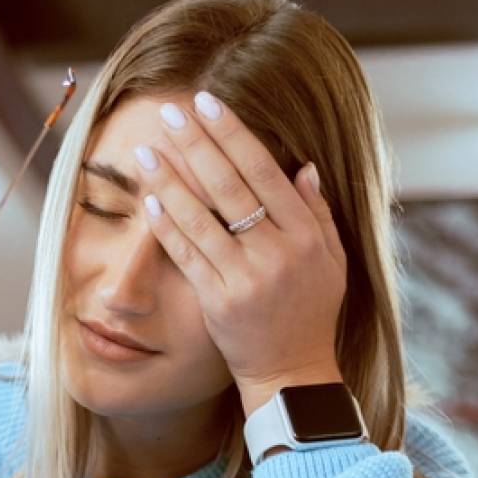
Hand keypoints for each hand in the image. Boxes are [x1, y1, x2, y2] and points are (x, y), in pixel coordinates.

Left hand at [135, 92, 347, 413]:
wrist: (293, 373)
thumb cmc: (311, 312)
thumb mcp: (331, 260)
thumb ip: (317, 212)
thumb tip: (304, 165)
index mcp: (306, 235)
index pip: (265, 171)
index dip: (233, 134)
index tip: (208, 103)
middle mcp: (278, 252)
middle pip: (230, 185)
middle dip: (196, 143)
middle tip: (169, 111)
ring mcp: (247, 277)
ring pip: (201, 217)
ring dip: (169, 179)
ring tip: (145, 150)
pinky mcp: (218, 301)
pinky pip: (187, 254)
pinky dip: (167, 225)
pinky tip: (148, 199)